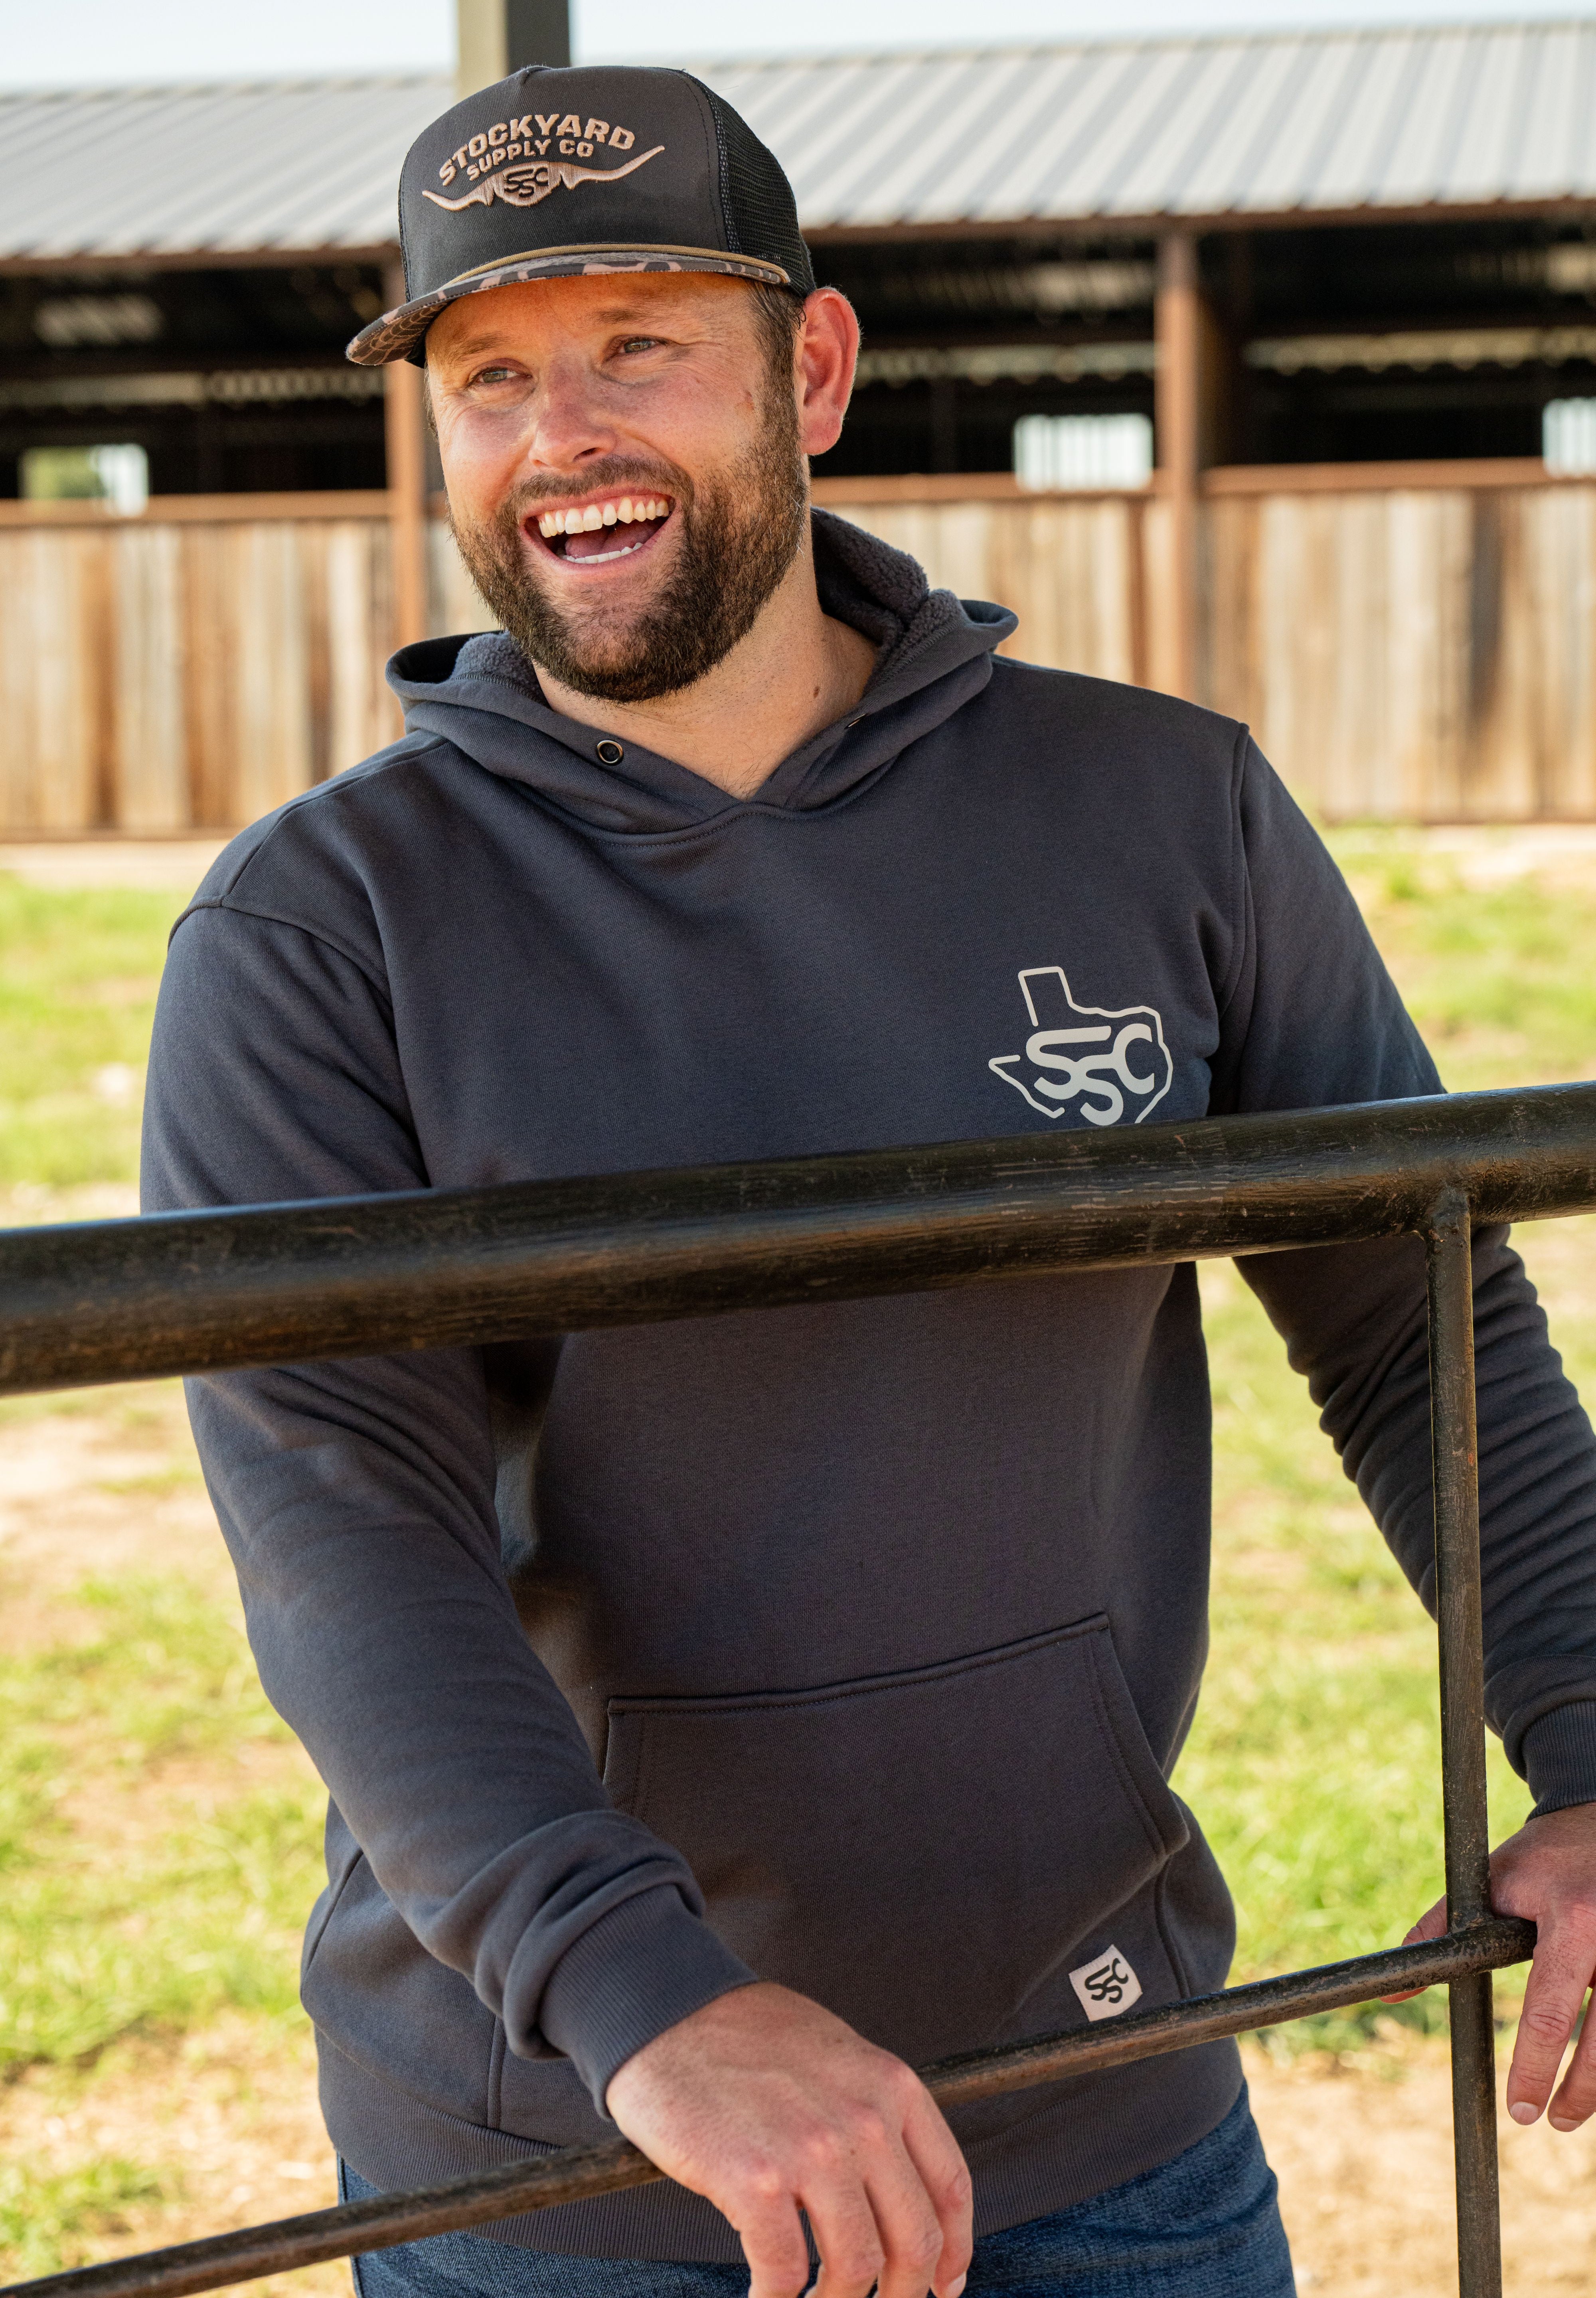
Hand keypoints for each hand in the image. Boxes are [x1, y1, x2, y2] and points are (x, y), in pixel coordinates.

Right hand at [605, 1981, 972, 2297]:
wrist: (668, 2011)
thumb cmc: (747, 2037)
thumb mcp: (837, 2056)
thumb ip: (873, 2113)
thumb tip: (894, 2194)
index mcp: (892, 2086)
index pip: (950, 2189)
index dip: (953, 2254)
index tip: (944, 2288)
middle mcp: (865, 2120)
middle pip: (915, 2242)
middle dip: (903, 2295)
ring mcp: (813, 2152)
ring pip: (856, 2268)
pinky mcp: (755, 2182)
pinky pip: (784, 2275)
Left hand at [1390, 1801, 1595, 2129]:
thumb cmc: (1540, 1859)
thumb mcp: (1489, 1884)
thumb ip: (1439, 1930)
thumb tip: (1391, 1989)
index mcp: (1572, 1920)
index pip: (1549, 2008)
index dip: (1534, 2064)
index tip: (1521, 2106)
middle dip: (1579, 2091)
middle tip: (1551, 2121)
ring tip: (1575, 2112)